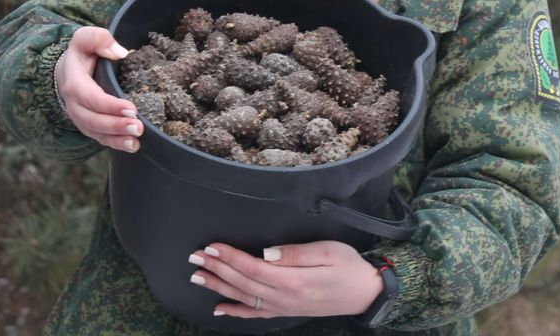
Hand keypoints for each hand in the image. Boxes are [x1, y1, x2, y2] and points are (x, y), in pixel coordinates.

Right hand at [56, 26, 141, 151]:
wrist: (67, 71)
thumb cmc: (82, 53)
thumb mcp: (85, 38)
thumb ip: (99, 39)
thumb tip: (119, 52)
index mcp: (74, 82)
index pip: (90, 97)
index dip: (109, 105)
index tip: (132, 108)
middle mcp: (74, 104)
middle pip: (93, 120)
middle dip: (116, 126)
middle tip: (138, 127)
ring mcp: (81, 117)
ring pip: (96, 133)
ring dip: (117, 139)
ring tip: (136, 141)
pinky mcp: (89, 125)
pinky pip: (100, 138)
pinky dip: (115, 144)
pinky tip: (132, 146)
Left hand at [187, 240, 383, 319]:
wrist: (365, 293)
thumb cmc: (349, 267)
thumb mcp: (327, 251)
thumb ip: (295, 253)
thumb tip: (266, 253)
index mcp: (292, 280)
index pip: (252, 267)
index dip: (229, 256)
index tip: (211, 246)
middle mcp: (283, 298)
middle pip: (242, 282)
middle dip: (216, 268)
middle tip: (194, 257)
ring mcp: (283, 307)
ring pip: (243, 297)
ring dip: (218, 286)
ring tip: (197, 277)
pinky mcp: (286, 311)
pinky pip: (255, 314)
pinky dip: (235, 312)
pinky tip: (219, 308)